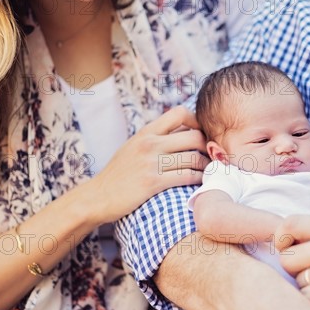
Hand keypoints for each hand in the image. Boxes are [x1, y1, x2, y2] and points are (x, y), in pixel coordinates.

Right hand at [88, 106, 208, 224]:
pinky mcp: (153, 182)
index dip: (197, 121)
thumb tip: (184, 130)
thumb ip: (156, 138)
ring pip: (193, 158)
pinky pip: (186, 176)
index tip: (201, 134)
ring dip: (207, 165)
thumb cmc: (119, 173)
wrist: (97, 196)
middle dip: (208, 146)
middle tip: (212, 155)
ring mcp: (151, 163)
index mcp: (146, 132)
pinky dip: (199, 179)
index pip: (179, 113)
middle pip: (194, 136)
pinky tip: (201, 181)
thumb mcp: (134, 146)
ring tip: (209, 170)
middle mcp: (149, 144)